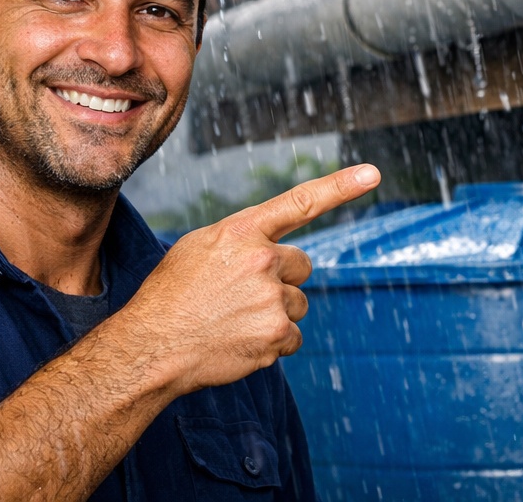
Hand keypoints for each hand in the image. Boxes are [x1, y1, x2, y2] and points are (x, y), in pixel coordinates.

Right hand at [106, 164, 379, 395]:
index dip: (340, 187)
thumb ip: (243, 239)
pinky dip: (273, 343)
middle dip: (280, 279)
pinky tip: (240, 342)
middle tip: (240, 295)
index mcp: (242, 231)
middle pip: (301, 266)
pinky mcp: (276, 336)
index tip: (372, 174)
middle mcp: (262, 260)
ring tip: (233, 320)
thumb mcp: (200, 248)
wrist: (149, 348)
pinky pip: (293, 336)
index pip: (300, 202)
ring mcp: (271, 299)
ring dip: (275, 312)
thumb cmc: (171, 295)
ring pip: (298, 302)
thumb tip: (275, 249)